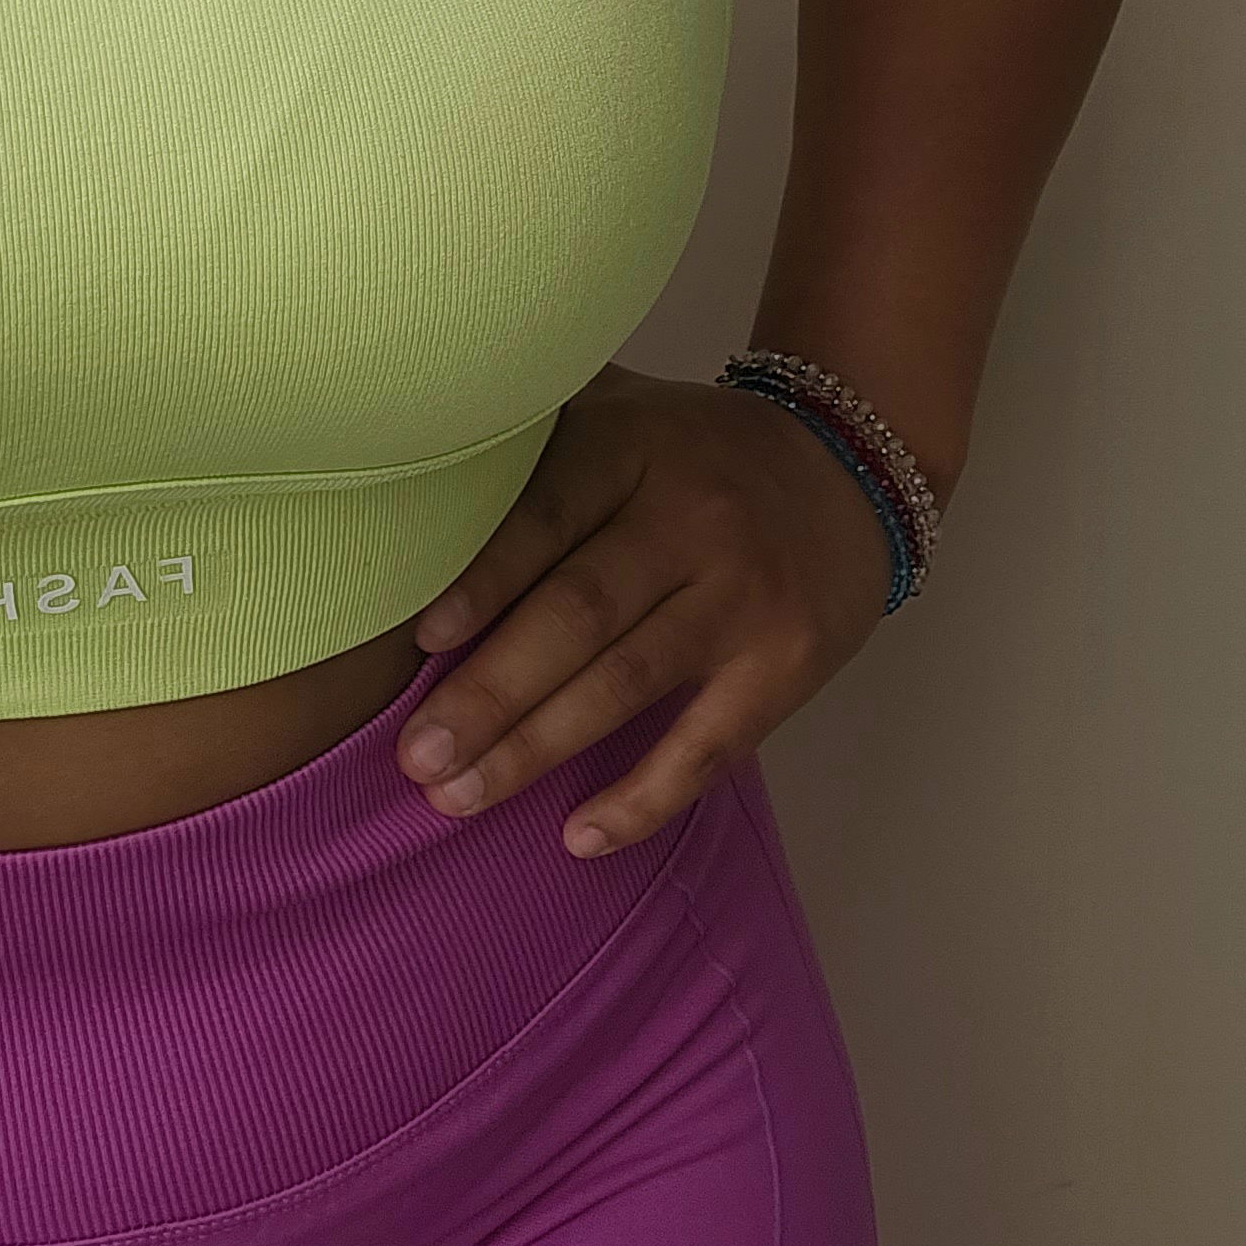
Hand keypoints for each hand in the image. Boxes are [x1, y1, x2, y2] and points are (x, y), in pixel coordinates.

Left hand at [394, 358, 897, 855]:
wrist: (849, 464)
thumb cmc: (687, 450)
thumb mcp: (613, 409)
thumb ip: (527, 436)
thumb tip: (396, 471)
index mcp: (632, 446)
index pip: (548, 517)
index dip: (483, 579)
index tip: (419, 640)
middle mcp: (691, 519)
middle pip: (579, 613)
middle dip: (491, 692)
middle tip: (416, 756)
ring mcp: (744, 596)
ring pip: (628, 683)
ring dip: (537, 748)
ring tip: (457, 795)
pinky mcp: (788, 663)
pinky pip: (709, 745)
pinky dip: (644, 797)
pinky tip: (579, 835)